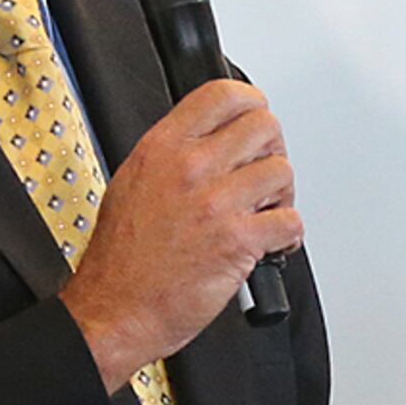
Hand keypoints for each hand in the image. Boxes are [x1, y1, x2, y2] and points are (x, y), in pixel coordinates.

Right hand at [56, 79, 301, 389]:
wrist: (115, 309)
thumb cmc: (122, 258)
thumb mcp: (133, 182)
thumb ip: (173, 154)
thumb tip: (213, 140)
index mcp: (162, 147)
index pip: (223, 94)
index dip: (251, 103)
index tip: (256, 118)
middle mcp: (190, 168)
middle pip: (264, 126)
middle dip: (272, 149)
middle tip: (263, 172)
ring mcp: (216, 203)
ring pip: (283, 171)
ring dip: (282, 194)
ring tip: (264, 212)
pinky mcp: (238, 241)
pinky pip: (290, 221)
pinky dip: (288, 235)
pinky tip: (271, 244)